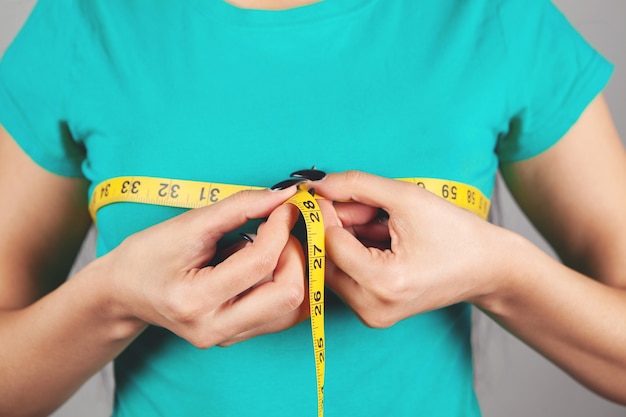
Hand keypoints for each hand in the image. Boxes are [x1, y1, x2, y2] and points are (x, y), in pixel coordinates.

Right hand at [101, 187, 307, 347]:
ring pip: (292, 308)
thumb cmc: (150, 254)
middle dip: (295, 254)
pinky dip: (285, 283)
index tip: (284, 206)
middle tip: (281, 229)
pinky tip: (267, 264)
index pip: (259, 263)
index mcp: (194, 301)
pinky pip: (282, 313)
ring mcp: (227, 338)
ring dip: (295, 269)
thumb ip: (240, 206)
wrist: (125, 292)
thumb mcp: (189, 224)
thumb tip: (284, 195)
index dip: (281, 227)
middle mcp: (214, 329)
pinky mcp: (237, 337)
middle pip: (288, 295)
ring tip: (272, 246)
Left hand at [311, 171, 506, 327]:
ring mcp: (372, 315)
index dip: (326, 212)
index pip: (329, 243)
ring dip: (346, 237)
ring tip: (379, 221)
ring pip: (334, 267)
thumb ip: (356, 185)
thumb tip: (317, 185)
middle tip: (364, 205)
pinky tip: (380, 237)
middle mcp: (372, 307)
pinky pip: (347, 277)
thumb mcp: (406, 197)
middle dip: (337, 225)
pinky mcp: (373, 313)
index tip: (329, 191)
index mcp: (383, 283)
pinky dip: (355, 252)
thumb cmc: (456, 233)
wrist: (488, 269)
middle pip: (327, 258)